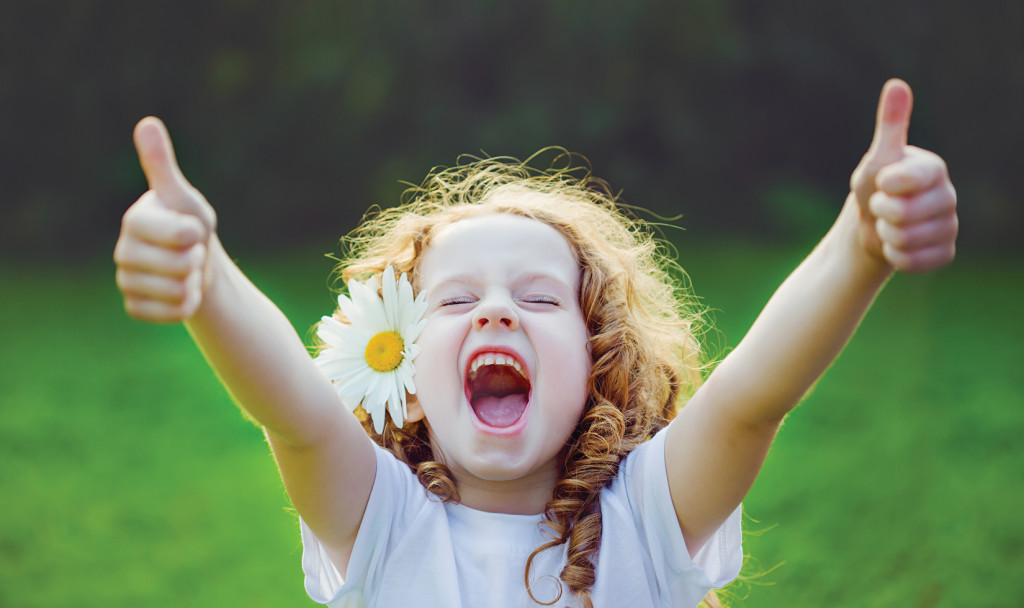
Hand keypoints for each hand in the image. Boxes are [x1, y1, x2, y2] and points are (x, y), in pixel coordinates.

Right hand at [114, 117, 217, 321]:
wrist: (195, 265)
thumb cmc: (190, 224)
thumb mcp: (183, 196)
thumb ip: (162, 166)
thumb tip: (147, 123)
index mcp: (135, 220)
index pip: (176, 234)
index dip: (194, 235)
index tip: (194, 230)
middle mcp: (123, 250)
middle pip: (177, 266)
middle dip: (196, 260)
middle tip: (191, 251)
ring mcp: (126, 280)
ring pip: (174, 291)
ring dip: (193, 283)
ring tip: (186, 270)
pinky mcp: (134, 306)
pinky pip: (168, 313)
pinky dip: (185, 306)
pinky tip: (181, 292)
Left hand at [849, 79, 957, 272]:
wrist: (872, 226)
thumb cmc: (874, 188)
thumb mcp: (877, 158)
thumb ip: (890, 125)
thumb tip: (897, 84)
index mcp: (934, 169)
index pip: (907, 180)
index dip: (885, 185)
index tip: (882, 183)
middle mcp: (948, 196)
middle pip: (903, 214)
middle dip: (880, 213)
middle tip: (881, 207)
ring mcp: (949, 225)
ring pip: (907, 239)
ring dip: (886, 235)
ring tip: (888, 225)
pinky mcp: (945, 252)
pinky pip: (913, 261)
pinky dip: (895, 256)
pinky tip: (896, 245)